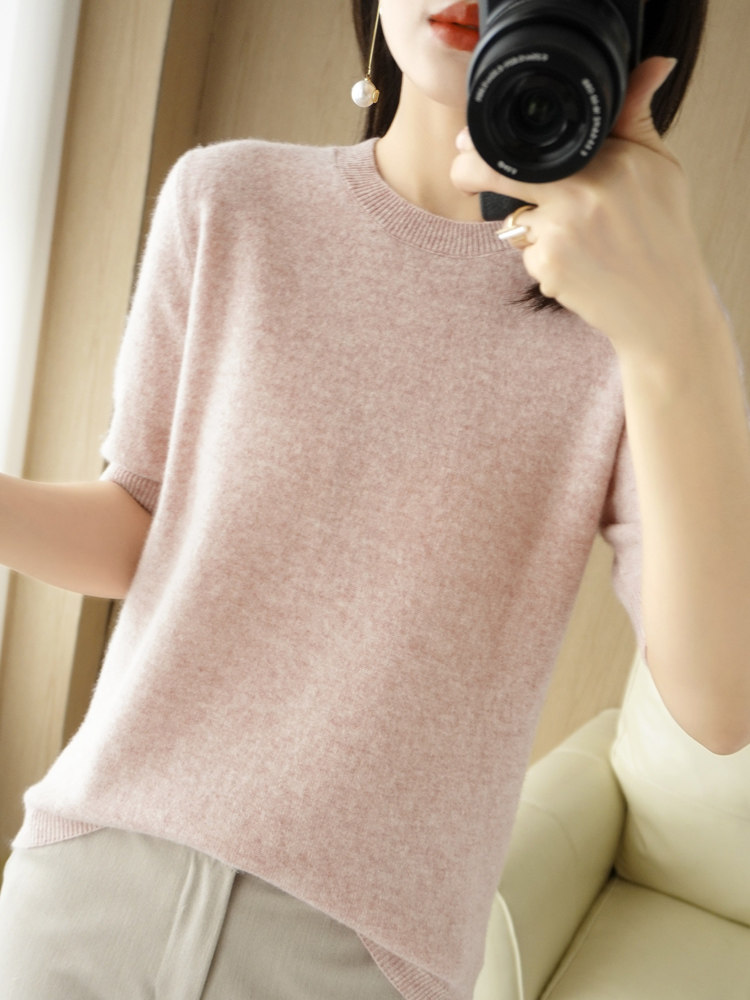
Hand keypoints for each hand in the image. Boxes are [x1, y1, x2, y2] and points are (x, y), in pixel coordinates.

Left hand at [451, 57, 721, 358]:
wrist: (662, 305)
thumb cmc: (662, 234)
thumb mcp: (659, 168)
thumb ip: (635, 120)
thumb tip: (649, 67)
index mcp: (609, 159)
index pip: (533, 140)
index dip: (491, 141)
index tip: (474, 142)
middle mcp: (580, 192)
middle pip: (496, 171)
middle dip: (469, 172)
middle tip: (463, 175)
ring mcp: (560, 231)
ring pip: (516, 219)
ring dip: (531, 227)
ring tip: (579, 241)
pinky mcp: (546, 268)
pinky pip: (527, 253)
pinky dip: (544, 259)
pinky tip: (578, 267)